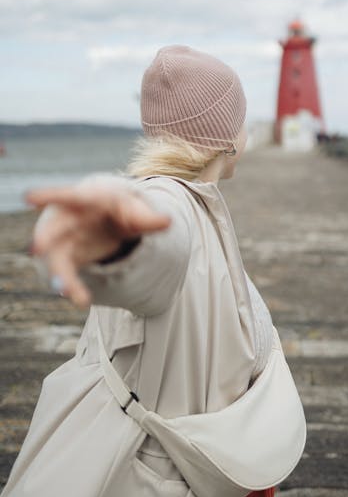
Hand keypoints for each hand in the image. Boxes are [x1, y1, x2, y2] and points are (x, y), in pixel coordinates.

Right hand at [26, 181, 170, 308]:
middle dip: (46, 237)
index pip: (69, 196)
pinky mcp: (68, 258)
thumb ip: (149, 219)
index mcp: (87, 200)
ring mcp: (66, 239)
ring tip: (67, 291)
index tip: (30, 196)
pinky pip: (66, 273)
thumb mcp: (135, 211)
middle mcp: (70, 219)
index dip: (49, 195)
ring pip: (57, 256)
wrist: (110, 220)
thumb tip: (168, 221)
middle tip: (37, 247)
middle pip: (55, 228)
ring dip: (60, 273)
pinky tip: (82, 300)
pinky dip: (72, 287)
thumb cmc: (120, 209)